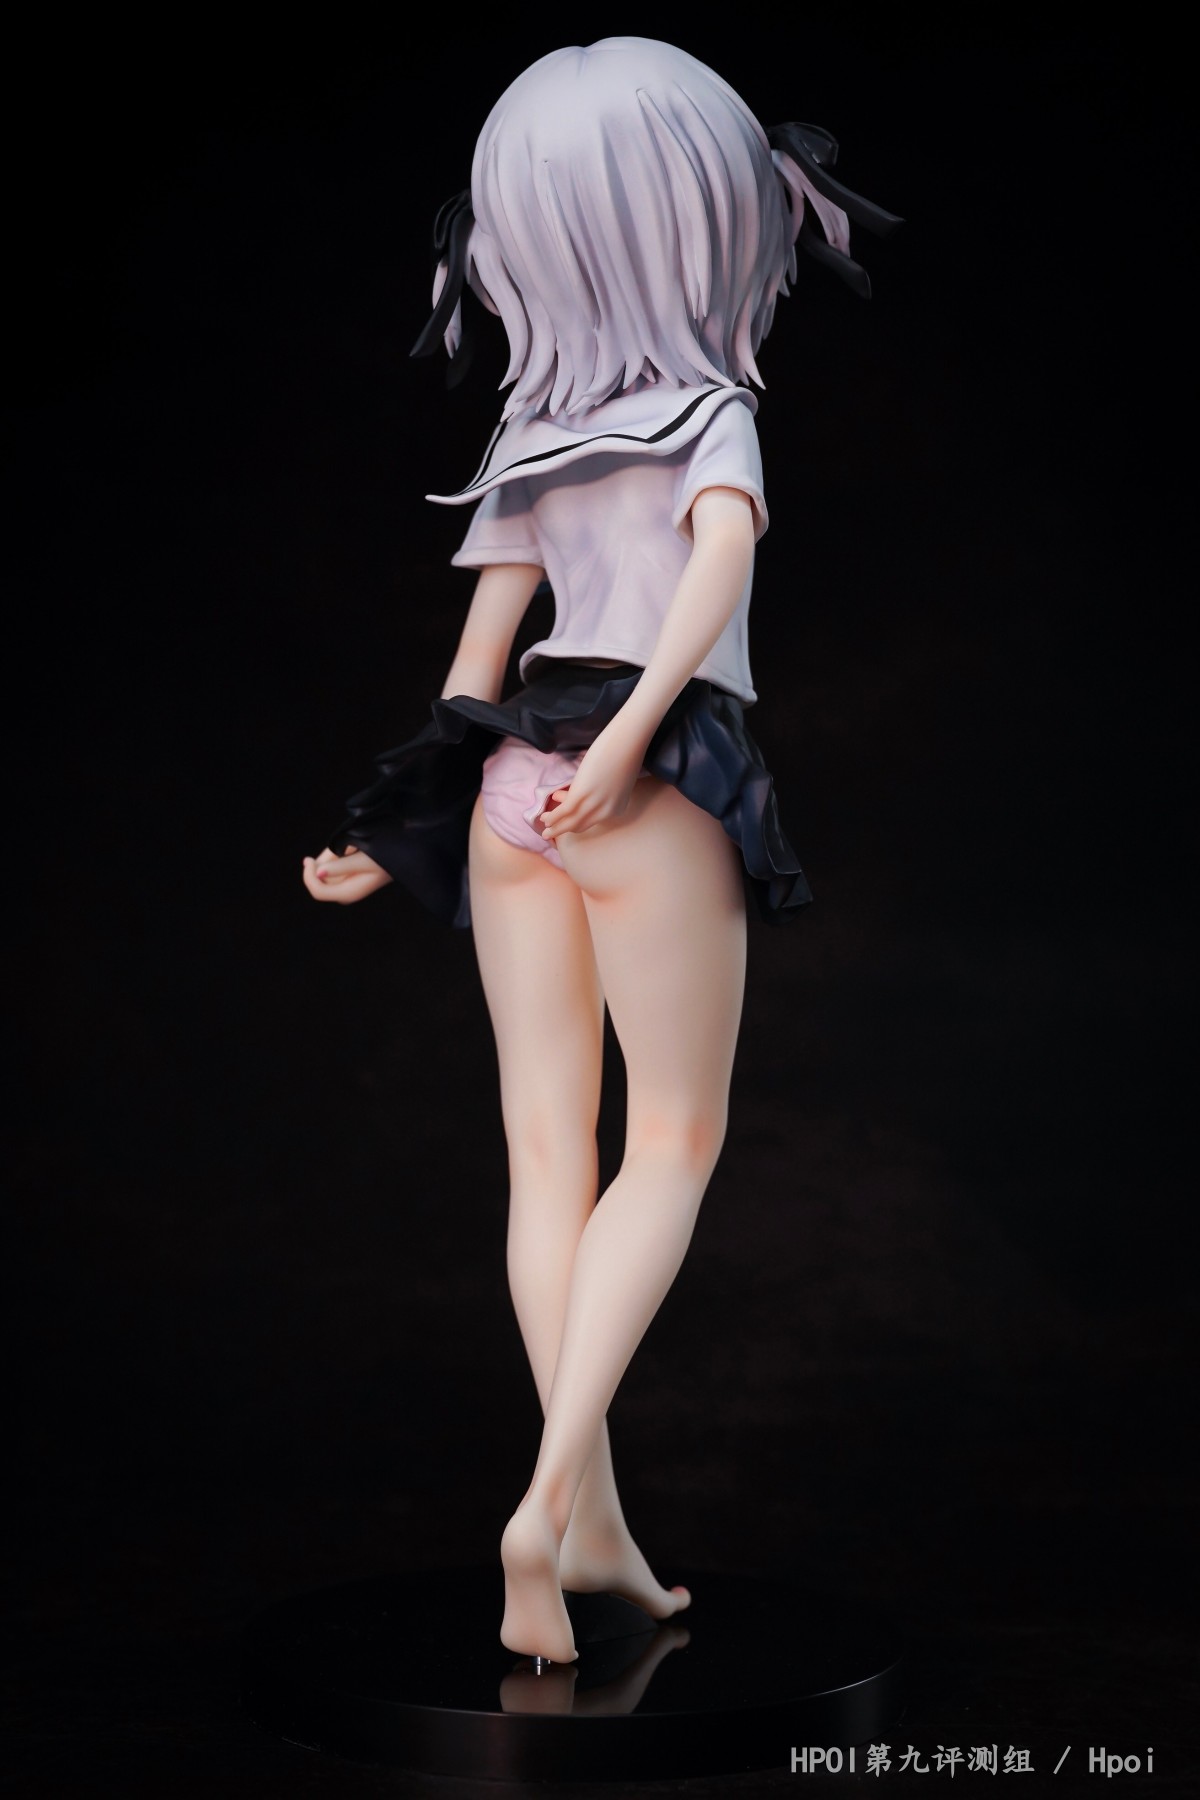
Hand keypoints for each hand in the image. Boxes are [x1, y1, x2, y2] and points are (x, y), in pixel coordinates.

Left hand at [302, 845, 391, 903]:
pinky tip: (352, 848)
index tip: (308, 859)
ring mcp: (347, 884)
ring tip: (353, 846)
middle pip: (319, 881)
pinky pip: (332, 866)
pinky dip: (335, 855)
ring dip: (331, 856)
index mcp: (350, 892)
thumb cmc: (387, 856)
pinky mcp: (348, 876)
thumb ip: (340, 866)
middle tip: (340, 847)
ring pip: (325, 871)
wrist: (403, 852)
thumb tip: (317, 873)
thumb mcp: (365, 859)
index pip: (319, 891)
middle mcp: (346, 891)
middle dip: (322, 862)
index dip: (309, 877)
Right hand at [538, 722, 646, 841]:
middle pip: (580, 826)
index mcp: (617, 809)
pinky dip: (553, 816)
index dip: (575, 818)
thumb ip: (602, 789)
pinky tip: (544, 817)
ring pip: (570, 822)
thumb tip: (583, 788)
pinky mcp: (581, 794)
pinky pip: (564, 811)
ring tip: (544, 825)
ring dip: (554, 826)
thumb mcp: (615, 778)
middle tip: (550, 832)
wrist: (627, 741)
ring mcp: (593, 804)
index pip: (592, 820)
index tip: (564, 811)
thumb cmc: (625, 753)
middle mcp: (606, 811)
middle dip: (563, 829)